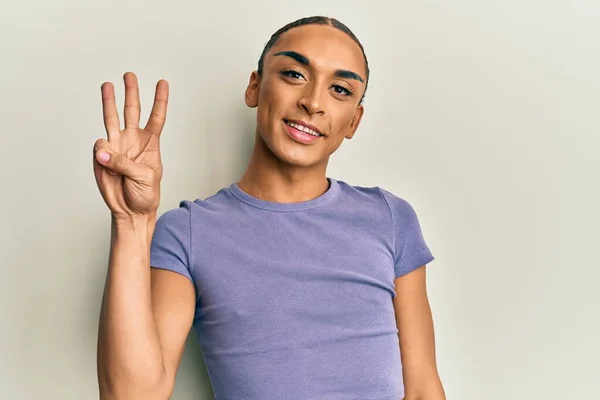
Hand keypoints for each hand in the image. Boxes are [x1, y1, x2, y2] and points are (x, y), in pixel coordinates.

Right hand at [93, 72, 168, 220]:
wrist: (130, 211)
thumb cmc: (145, 194)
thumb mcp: (145, 178)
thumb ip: (125, 163)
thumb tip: (103, 151)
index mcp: (151, 144)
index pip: (157, 117)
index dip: (160, 100)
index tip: (163, 83)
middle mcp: (133, 140)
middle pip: (132, 111)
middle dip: (131, 92)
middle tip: (129, 75)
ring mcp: (117, 146)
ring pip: (111, 118)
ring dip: (109, 102)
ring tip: (107, 85)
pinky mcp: (102, 156)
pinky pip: (99, 146)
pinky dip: (102, 151)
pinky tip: (105, 161)